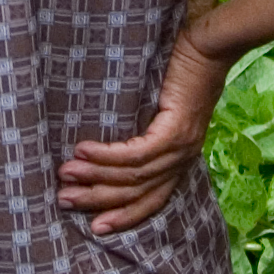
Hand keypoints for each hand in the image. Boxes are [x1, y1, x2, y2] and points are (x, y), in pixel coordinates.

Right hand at [58, 28, 226, 237]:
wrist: (209, 48)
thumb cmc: (183, 73)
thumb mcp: (163, 112)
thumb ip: (145, 134)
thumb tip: (105, 148)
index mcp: (180, 161)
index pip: (152, 200)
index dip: (123, 216)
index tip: (94, 225)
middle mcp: (182, 161)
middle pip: (137, 193)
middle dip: (98, 200)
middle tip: (64, 201)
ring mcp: (180, 148)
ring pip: (133, 176)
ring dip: (95, 177)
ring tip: (66, 175)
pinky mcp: (175, 132)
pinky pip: (135, 154)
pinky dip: (106, 155)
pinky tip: (83, 151)